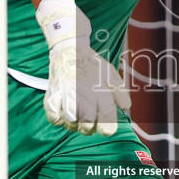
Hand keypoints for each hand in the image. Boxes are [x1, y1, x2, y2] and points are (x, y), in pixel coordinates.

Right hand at [36, 0, 130, 135]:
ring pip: (70, 123)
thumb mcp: (111, 73)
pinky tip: (64, 115)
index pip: (105, 119)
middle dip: (89, 128)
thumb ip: (120, 91)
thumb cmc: (91, 63)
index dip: (107, 129)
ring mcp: (65, 95)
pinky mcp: (51, 95)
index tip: (106, 130)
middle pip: (87, 124)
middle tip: (89, 124)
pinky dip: (59, 120)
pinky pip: (54, 118)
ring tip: (77, 119)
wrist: (69, 48)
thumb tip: (126, 108)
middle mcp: (82, 93)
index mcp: (99, 90)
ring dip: (74, 125)